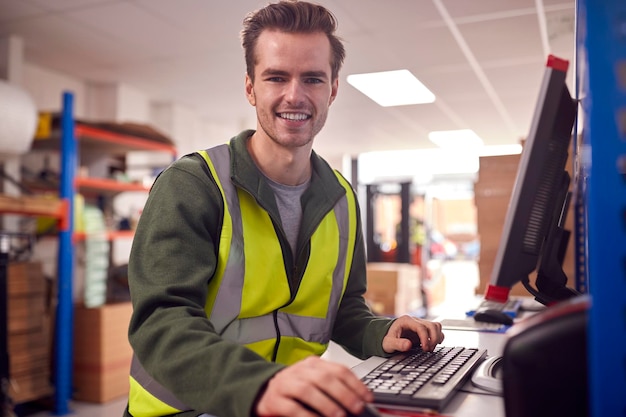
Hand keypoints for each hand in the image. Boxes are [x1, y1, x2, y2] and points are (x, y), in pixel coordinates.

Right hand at [255, 355, 372, 416]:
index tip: (367, 398)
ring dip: (327, 404)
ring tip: (339, 415)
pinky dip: (307, 415)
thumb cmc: (293, 389)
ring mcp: (286, 384)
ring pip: (308, 390)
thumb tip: (359, 400)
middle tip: (357, 408)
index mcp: (313, 364)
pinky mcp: (275, 400)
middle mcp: (300, 371)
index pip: (338, 369)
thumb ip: (333, 388)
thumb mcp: (314, 382)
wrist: (262, 391)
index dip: (355, 384)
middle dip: (344, 394)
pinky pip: (292, 407)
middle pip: (325, 378)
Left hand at [382, 315, 444, 352]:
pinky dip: (438, 337)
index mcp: (406, 321)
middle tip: (428, 350)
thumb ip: (397, 344)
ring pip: (436, 326)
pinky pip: (437, 330)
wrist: (389, 337)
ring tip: (430, 348)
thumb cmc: (389, 339)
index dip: (425, 338)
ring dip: (437, 337)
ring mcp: (421, 324)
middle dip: (433, 338)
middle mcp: (415, 321)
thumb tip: (408, 345)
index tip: (425, 348)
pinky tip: (432, 345)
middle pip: (432, 325)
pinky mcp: (425, 330)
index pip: (421, 327)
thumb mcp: (388, 343)